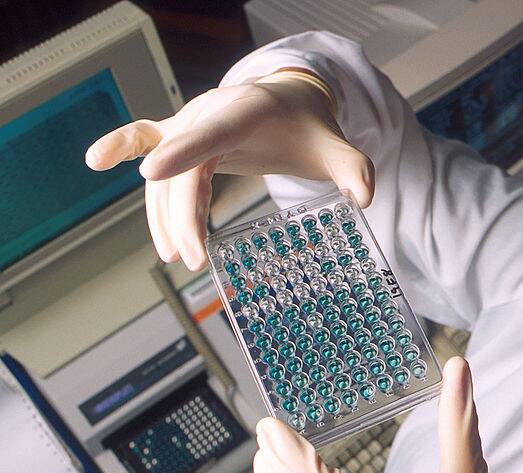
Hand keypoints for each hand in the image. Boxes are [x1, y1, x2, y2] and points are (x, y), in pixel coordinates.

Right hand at [84, 71, 373, 270]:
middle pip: (184, 166)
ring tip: (177, 256)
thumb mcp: (334, 146)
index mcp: (246, 111)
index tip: (152, 173)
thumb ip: (353, 168)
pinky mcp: (181, 134)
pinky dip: (120, 147)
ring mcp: (191, 122)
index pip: (211, 132)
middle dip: (183, 213)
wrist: (291, 103)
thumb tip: (366, 195)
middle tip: (193, 258)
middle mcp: (210, 113)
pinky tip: (94, 160)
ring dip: (165, 213)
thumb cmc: (309, 127)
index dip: (183, 151)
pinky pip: (145, 137)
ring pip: (166, 171)